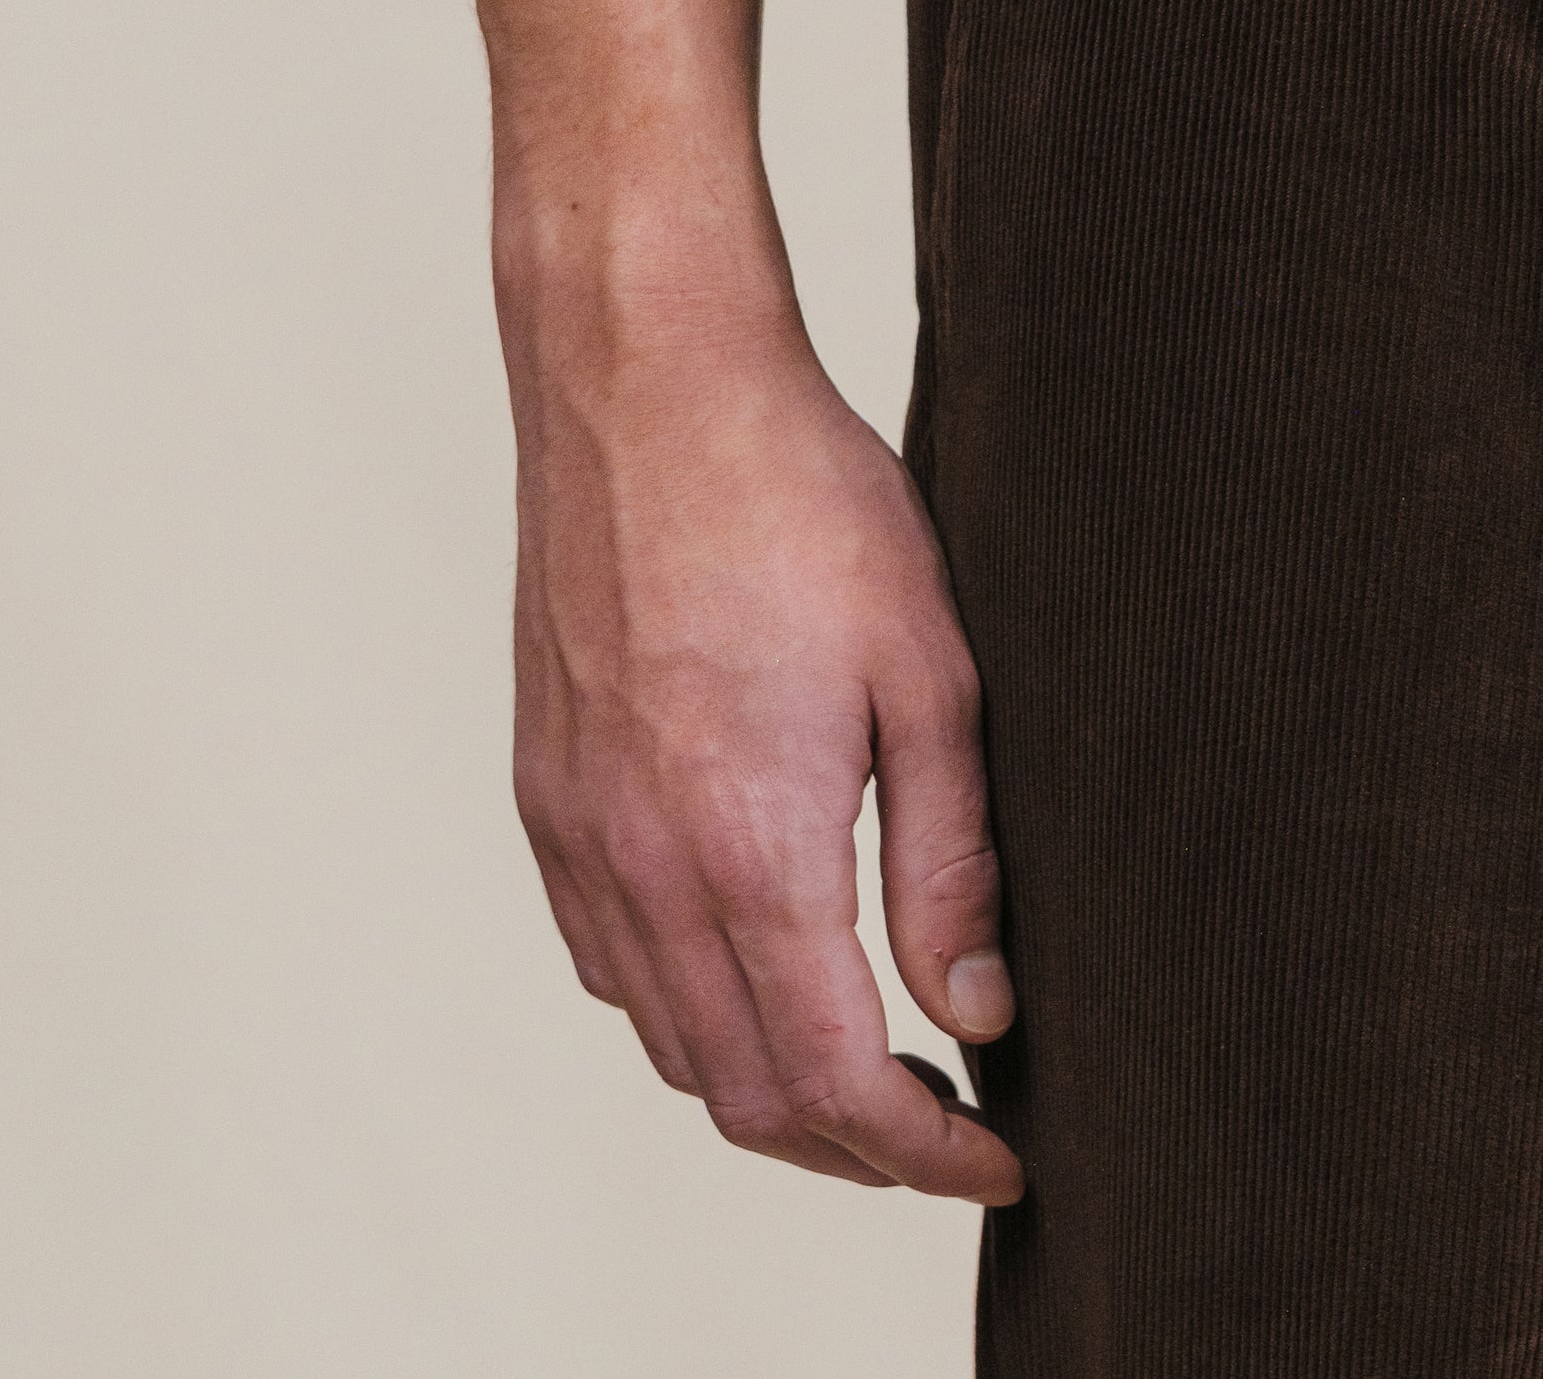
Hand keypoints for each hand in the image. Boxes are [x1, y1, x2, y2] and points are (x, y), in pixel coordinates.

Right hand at [502, 282, 1022, 1203]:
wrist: (650, 383)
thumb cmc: (803, 500)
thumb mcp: (929, 673)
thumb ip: (949, 859)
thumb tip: (975, 1011)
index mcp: (751, 848)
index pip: (836, 1082)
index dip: (926, 1153)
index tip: (998, 1159)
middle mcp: (643, 865)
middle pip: (740, 1091)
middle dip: (850, 1149)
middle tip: (943, 1133)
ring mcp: (579, 830)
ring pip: (662, 1039)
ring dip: (763, 1088)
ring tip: (858, 1070)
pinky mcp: (544, 787)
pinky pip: (602, 958)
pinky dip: (680, 1011)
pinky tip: (745, 969)